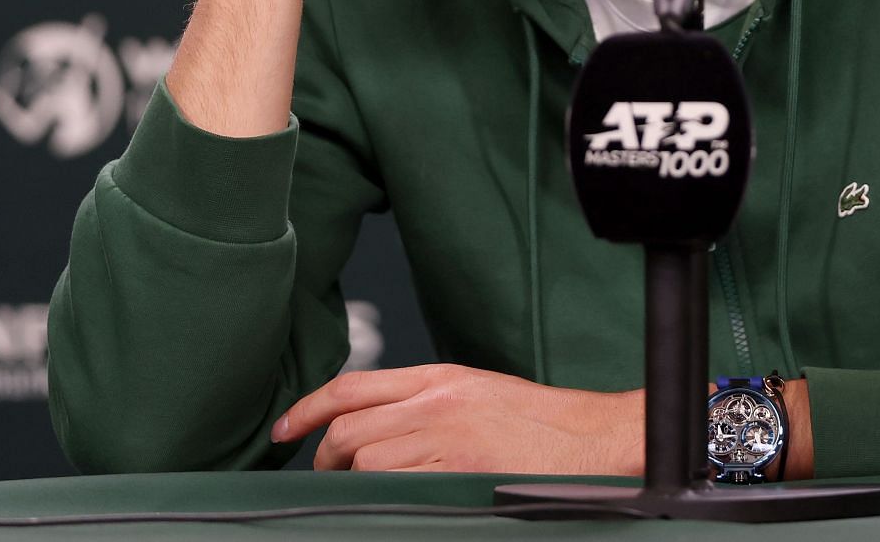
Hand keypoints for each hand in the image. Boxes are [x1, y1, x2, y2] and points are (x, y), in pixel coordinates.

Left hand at [272, 364, 641, 473]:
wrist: (595, 439)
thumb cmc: (545, 424)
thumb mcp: (479, 393)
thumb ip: (429, 403)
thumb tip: (380, 429)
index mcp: (442, 377)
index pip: (353, 386)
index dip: (307, 408)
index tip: (284, 429)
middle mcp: (438, 401)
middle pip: (349, 428)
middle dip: (326, 458)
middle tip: (329, 475)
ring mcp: (447, 438)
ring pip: (366, 461)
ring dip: (356, 482)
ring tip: (367, 493)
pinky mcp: (460, 471)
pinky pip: (398, 487)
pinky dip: (386, 496)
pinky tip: (397, 502)